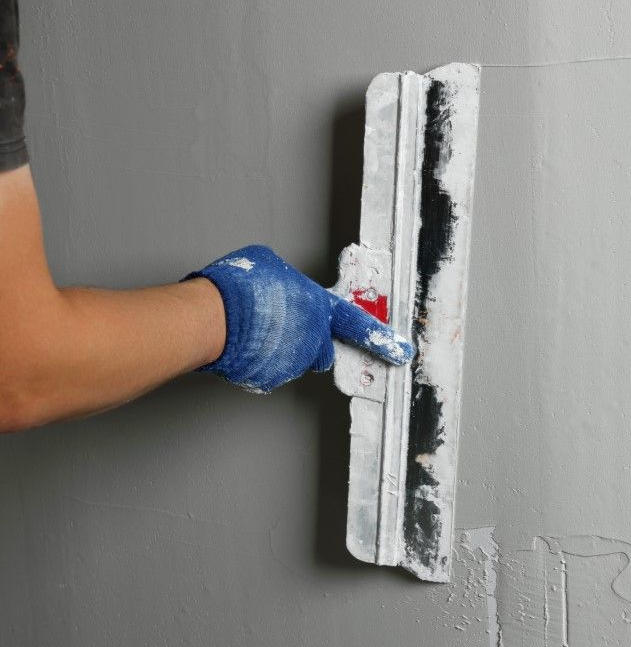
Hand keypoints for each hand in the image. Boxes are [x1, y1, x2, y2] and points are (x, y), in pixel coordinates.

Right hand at [186, 245, 414, 392]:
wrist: (212, 317)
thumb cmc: (240, 287)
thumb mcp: (270, 266)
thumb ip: (288, 284)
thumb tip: (282, 287)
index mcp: (319, 308)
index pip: (357, 325)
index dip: (381, 338)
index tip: (401, 351)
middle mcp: (312, 340)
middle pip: (319, 348)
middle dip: (305, 341)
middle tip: (279, 326)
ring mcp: (292, 363)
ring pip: (290, 360)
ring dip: (277, 349)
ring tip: (251, 330)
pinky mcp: (269, 380)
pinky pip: (267, 371)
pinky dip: (258, 362)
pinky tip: (242, 345)